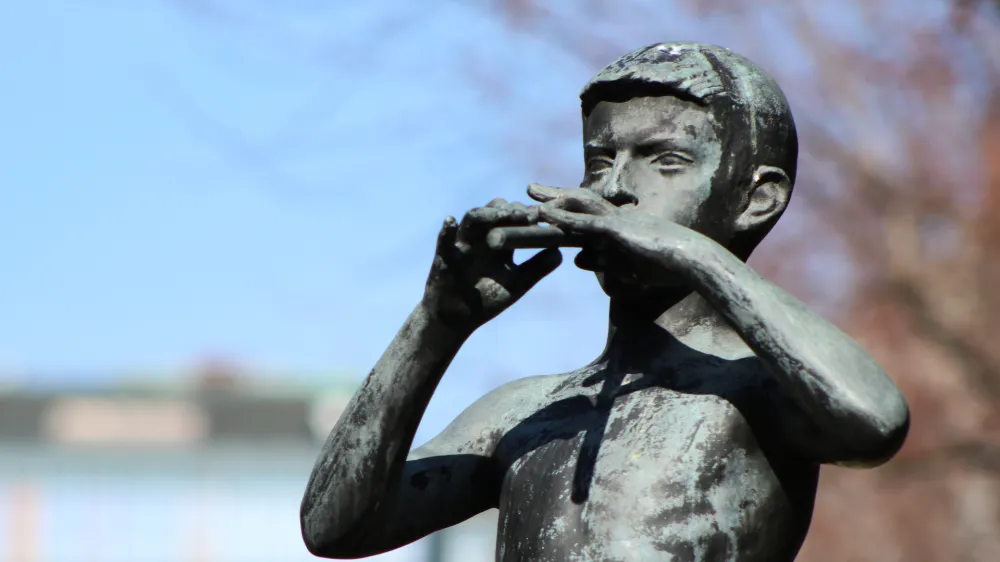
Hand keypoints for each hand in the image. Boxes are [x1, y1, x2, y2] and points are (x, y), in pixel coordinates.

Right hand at [422, 198, 562, 333]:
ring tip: (500, 212)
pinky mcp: (443, 258)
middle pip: (493, 212)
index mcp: (498, 241)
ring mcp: (461, 244)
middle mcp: (480, 237)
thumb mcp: (516, 284)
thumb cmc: (486, 300)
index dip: (527, 215)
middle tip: (526, 214)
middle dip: (509, 210)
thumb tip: (561, 251)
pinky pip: (443, 241)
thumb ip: (537, 267)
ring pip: (471, 220)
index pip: (512, 218)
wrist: (457, 320)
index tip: (544, 216)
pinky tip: (450, 221)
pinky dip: (446, 231)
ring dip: (486, 214)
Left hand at [527, 184, 707, 279]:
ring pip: (577, 209)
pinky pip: (586, 222)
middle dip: (552, 196)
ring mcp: (617, 222)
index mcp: (619, 227)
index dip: (561, 210)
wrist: (693, 262)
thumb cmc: (669, 268)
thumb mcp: (628, 268)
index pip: (584, 215)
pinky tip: (545, 215)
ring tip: (526, 199)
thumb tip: (577, 260)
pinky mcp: (619, 230)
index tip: (540, 207)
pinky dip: (565, 218)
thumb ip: (603, 262)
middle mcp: (615, 218)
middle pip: (577, 203)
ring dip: (552, 205)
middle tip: (528, 187)